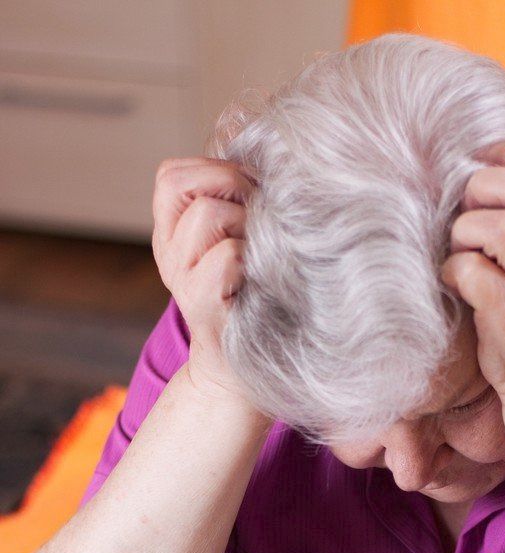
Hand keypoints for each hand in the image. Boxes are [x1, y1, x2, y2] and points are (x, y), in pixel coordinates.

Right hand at [152, 157, 255, 401]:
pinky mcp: (200, 305)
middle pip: (180, 183)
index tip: (248, 195)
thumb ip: (238, 205)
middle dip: (231, 185)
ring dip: (246, 222)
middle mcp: (167, 253)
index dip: (214, 170)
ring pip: (207, 214)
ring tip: (260, 249)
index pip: (171, 174)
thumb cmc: (254, 300)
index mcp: (170, 234)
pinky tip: (260, 276)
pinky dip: (250, 258)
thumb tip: (271, 161)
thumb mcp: (238, 243)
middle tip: (259, 216)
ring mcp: (179, 279)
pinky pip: (227, 256)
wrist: (242, 373)